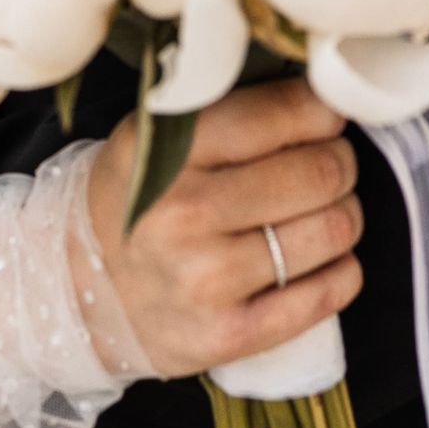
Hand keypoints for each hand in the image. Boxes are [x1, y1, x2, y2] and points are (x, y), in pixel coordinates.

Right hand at [87, 78, 362, 378]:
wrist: (84, 290)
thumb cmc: (140, 199)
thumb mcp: (156, 138)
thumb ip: (226, 108)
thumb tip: (320, 92)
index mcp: (167, 152)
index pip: (281, 114)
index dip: (322, 112)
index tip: (324, 117)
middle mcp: (185, 214)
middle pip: (320, 173)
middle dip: (339, 163)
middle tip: (327, 164)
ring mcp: (208, 280)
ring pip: (334, 231)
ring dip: (343, 214)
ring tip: (319, 212)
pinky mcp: (230, 335)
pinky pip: (329, 293)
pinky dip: (341, 270)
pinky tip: (318, 260)